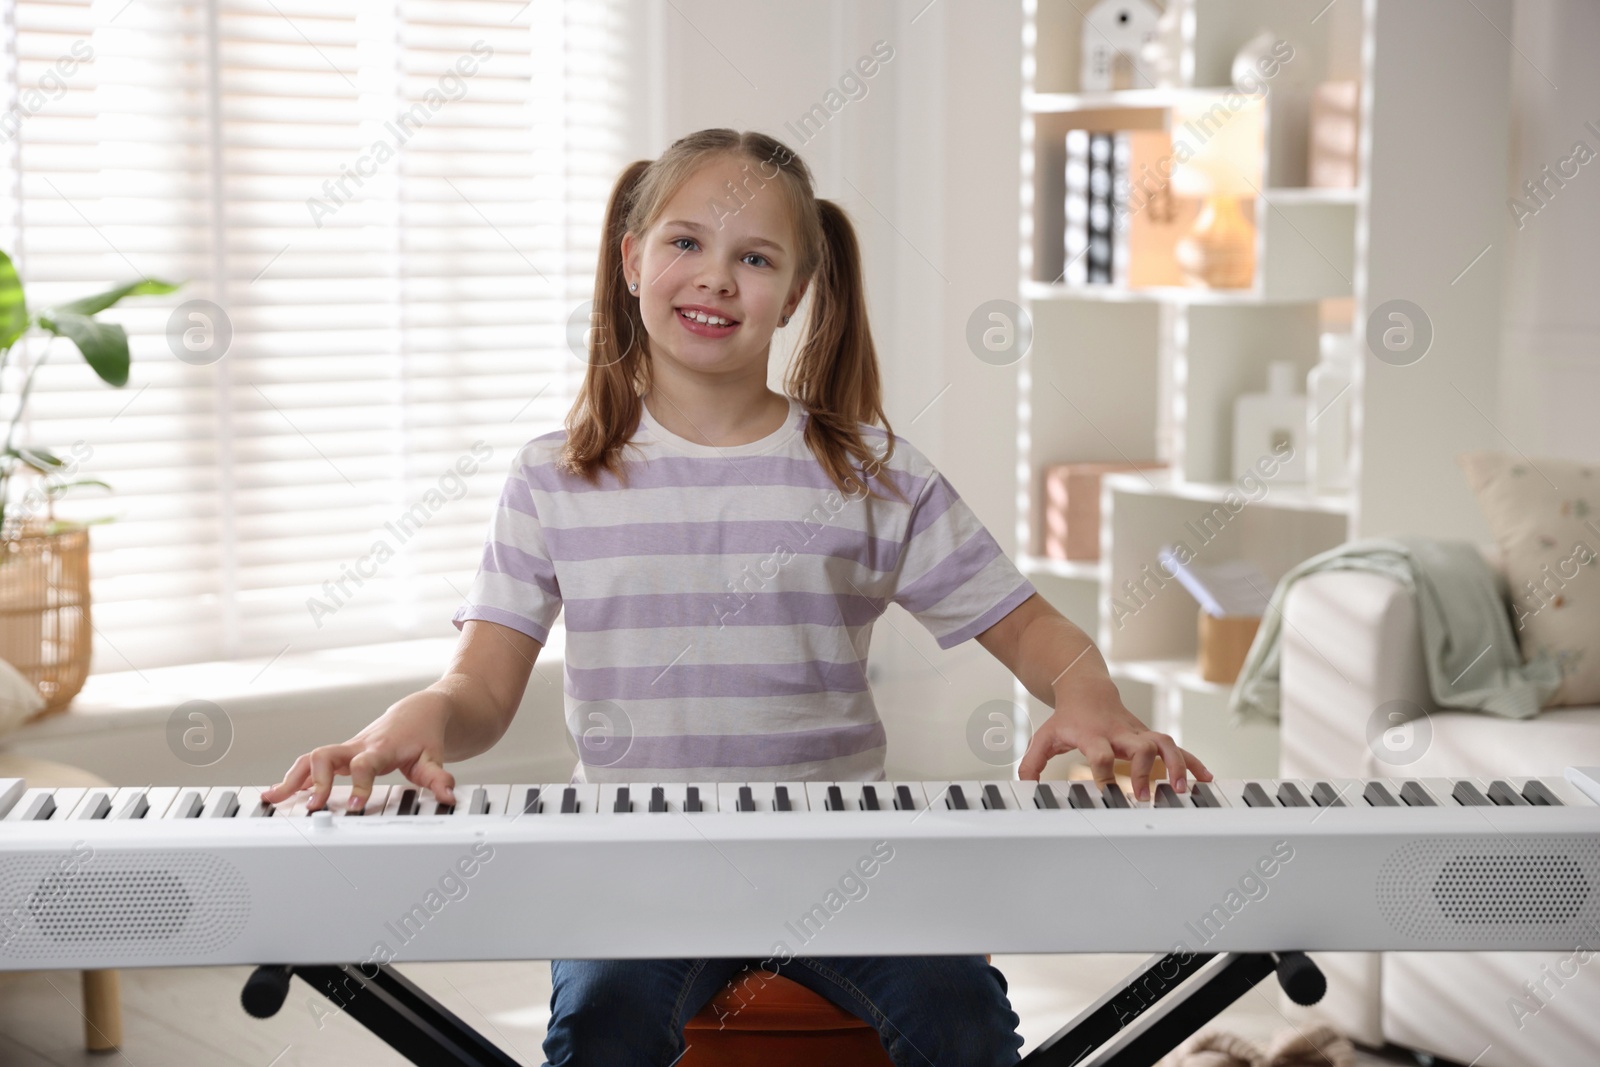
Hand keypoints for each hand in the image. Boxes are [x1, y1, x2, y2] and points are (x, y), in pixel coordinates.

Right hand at [258, 690, 456, 813]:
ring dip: (291, 779)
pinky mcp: (340, 755)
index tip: (353, 805)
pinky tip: (277, 794)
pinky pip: (310, 763)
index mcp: (381, 749)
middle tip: (309, 807)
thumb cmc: (424, 734)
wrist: (420, 712)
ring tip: (272, 800)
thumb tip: (449, 796)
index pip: (364, 765)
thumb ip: (439, 778)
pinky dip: (293, 778)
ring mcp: (346, 750)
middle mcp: (358, 747)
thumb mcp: (435, 757)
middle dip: (312, 782)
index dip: (357, 783)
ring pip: (311, 758)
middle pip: (324, 756)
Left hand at [1018, 681, 1211, 799]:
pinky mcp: (1149, 737)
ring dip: (1178, 766)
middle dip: (1145, 772)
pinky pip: (1176, 748)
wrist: (1086, 689)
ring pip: (1165, 744)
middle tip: (1143, 796)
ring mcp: (1137, 733)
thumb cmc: (1067, 717)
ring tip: (1184, 790)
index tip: (1106, 789)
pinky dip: (1193, 762)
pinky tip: (1205, 778)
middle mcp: (1119, 733)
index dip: (1103, 769)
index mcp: (1093, 734)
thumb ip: (1032, 762)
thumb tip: (1024, 787)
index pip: (1100, 752)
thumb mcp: (1045, 736)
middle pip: (1140, 747)